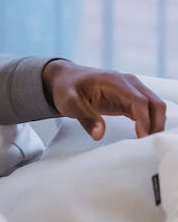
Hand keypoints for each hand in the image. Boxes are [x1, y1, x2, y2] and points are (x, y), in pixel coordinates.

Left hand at [43, 59, 167, 140]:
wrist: (66, 79)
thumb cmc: (67, 88)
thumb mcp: (69, 103)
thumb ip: (86, 118)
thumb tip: (99, 135)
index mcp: (114, 81)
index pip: (138, 100)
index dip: (144, 119)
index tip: (142, 136)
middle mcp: (128, 83)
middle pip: (154, 102)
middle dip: (155, 123)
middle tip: (147, 143)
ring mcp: (131, 89)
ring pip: (154, 106)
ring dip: (154, 123)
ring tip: (145, 141)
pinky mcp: (129, 98)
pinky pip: (146, 109)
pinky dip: (148, 121)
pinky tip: (142, 135)